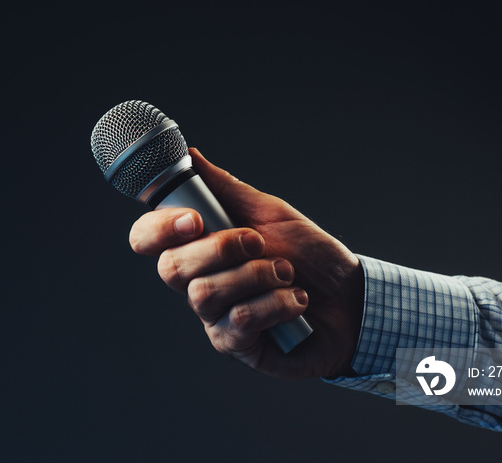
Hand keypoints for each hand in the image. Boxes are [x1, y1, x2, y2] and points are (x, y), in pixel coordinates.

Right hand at [129, 148, 363, 378]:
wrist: (352, 299)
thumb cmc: (312, 256)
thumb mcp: (271, 213)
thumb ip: (227, 188)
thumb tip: (191, 156)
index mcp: (201, 247)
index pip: (148, 239)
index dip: (158, 228)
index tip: (195, 219)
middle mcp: (199, 282)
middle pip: (171, 268)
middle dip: (220, 248)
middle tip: (258, 242)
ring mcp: (214, 317)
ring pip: (204, 294)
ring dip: (256, 276)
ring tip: (288, 274)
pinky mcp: (236, 345)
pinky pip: (238, 321)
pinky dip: (275, 304)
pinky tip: (297, 302)